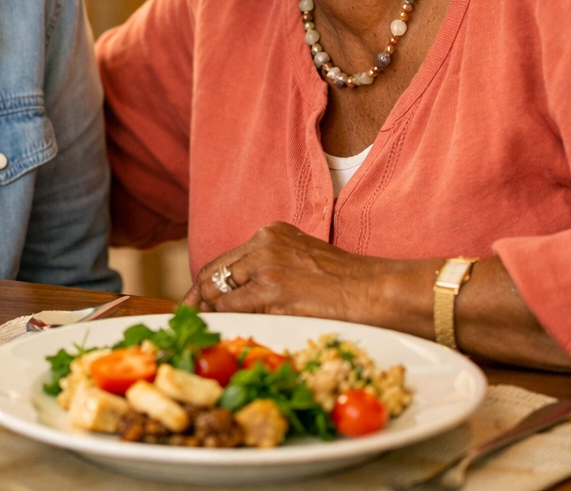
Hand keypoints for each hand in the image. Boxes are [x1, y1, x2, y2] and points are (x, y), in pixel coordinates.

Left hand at [185, 221, 409, 327]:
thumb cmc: (349, 283)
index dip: (204, 285)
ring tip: (210, 334)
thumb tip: (239, 296)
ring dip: (213, 317)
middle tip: (190, 322)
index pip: (224, 261)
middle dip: (198, 301)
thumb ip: (271, 268)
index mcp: (271, 234)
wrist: (379, 291)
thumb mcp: (302, 260)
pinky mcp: (274, 293)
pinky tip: (230, 337)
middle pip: (214, 274)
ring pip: (220, 295)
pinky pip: (236, 312)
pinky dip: (229, 326)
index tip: (194, 302)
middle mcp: (264, 244)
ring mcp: (267, 267)